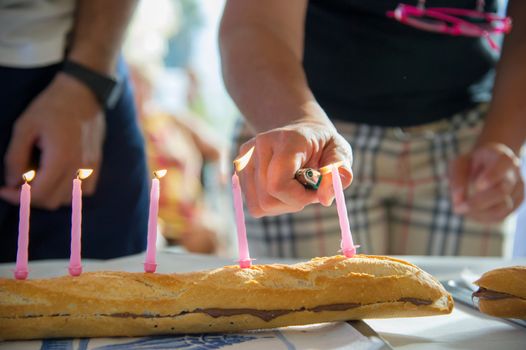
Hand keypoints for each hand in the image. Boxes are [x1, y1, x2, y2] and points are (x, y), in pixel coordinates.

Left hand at [0, 73, 105, 208]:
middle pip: (52, 201)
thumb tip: (12, 182)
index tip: (5, 190)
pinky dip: (70, 191)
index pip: (39, 194)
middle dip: (31, 196)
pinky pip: (84, 191)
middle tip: (20, 179)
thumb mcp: (24, 127)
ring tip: (40, 176)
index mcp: (60, 158)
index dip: (17, 197)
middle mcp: (79, 168)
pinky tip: (59, 177)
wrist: (83, 94)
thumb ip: (15, 157)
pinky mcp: (97, 165)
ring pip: (68, 199)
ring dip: (51, 194)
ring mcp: (91, 168)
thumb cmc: (51, 107)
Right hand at [235, 120, 352, 216]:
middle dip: (291, 203)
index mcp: (287, 140)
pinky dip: (270, 203)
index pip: (278, 184)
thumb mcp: (341, 154)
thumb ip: (339, 173)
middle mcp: (259, 146)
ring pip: (257, 205)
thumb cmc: (323, 145)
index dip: (298, 198)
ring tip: (293, 188)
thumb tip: (324, 198)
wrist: (301, 130)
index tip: (314, 192)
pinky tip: (281, 188)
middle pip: (267, 199)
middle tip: (306, 190)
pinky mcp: (239, 168)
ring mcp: (245, 157)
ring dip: (280, 205)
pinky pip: (253, 204)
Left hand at [449, 143, 523, 222]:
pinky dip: (484, 218)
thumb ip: (457, 180)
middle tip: (457, 207)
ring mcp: (518, 189)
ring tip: (462, 209)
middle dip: (478, 202)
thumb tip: (457, 202)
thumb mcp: (459, 164)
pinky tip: (471, 212)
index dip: (492, 176)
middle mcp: (514, 172)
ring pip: (503, 208)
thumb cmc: (470, 163)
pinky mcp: (516, 203)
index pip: (504, 163)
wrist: (487, 164)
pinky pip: (501, 216)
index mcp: (501, 157)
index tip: (478, 185)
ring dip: (480, 212)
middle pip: (502, 190)